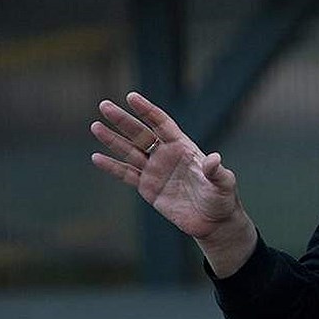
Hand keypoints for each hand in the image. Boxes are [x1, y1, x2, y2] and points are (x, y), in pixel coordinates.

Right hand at [90, 92, 243, 240]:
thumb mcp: (223, 183)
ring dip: (112, 139)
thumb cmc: (222, 198)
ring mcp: (155, 171)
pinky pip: (127, 174)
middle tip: (104, 105)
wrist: (213, 221)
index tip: (131, 97)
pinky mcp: (148, 188)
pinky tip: (96, 157)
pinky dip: (112, 167)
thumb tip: (214, 159)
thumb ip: (216, 171)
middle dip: (123, 120)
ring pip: (129, 151)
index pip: (161, 124)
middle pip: (140, 134)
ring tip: (95, 126)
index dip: (147, 110)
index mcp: (183, 147)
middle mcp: (166, 155)